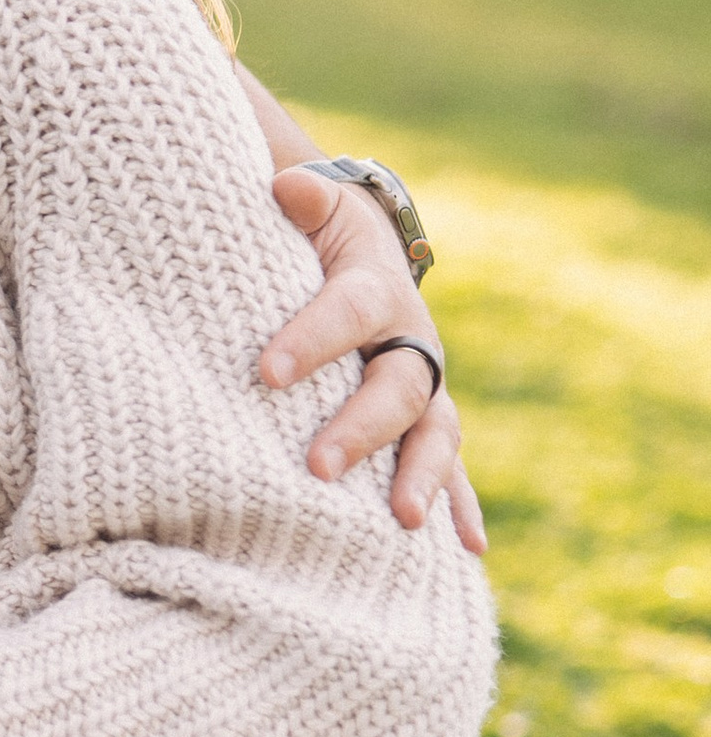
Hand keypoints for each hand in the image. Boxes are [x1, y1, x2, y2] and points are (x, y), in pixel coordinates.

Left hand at [262, 166, 481, 551]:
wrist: (362, 259)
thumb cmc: (318, 240)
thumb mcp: (314, 210)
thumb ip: (304, 199)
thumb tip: (286, 184)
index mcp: (375, 289)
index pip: (347, 312)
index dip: (312, 339)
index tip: (268, 372)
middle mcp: (411, 341)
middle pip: (396, 386)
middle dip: (361, 428)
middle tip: (317, 465)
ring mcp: (423, 389)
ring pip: (432, 434)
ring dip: (422, 477)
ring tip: (405, 521)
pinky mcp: (425, 425)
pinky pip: (448, 469)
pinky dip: (459, 507)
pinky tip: (468, 552)